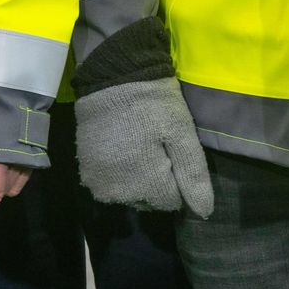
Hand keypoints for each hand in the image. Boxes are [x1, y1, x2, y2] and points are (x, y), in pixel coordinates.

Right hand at [75, 76, 214, 219]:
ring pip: (126, 193)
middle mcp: (119, 190)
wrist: (112, 75)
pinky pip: (106, 183)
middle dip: (154, 180)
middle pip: (147, 200)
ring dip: (134, 178)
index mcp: (147, 184)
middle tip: (153, 146)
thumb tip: (204, 212)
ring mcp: (98, 180)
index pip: (170, 202)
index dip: (175, 179)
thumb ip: (193, 175)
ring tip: (135, 145)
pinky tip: (118, 147)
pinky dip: (114, 171)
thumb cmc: (153, 104)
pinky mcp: (84, 168)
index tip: (170, 152)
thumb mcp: (182, 133)